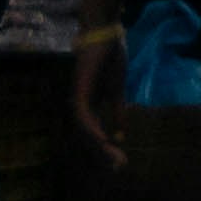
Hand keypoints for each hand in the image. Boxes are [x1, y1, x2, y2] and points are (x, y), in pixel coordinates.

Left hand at [70, 17, 127, 170]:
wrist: (105, 34)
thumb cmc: (111, 57)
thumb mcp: (118, 90)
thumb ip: (118, 111)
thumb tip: (121, 134)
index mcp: (91, 106)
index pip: (96, 134)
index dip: (107, 149)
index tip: (121, 161)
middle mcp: (81, 107)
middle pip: (90, 137)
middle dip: (104, 153)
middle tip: (120, 166)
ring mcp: (78, 100)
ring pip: (85, 131)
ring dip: (100, 146)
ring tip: (115, 158)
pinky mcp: (80, 92)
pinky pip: (84, 117)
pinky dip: (93, 130)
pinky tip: (104, 140)